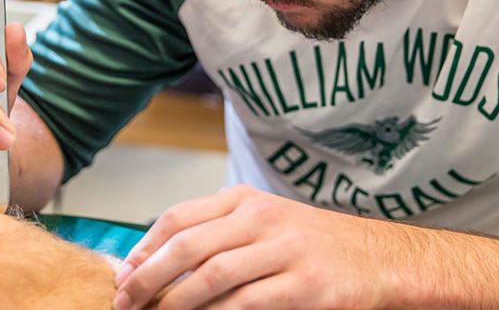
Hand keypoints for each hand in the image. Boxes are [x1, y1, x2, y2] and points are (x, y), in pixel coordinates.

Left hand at [113, 185, 384, 309]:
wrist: (373, 255)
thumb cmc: (309, 241)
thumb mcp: (263, 220)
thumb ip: (218, 229)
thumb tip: (159, 257)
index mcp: (244, 198)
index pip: (179, 217)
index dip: (145, 247)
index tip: (125, 272)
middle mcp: (261, 218)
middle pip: (188, 245)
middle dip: (149, 276)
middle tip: (127, 300)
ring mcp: (283, 249)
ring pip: (211, 276)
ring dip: (174, 301)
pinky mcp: (303, 284)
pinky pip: (246, 303)